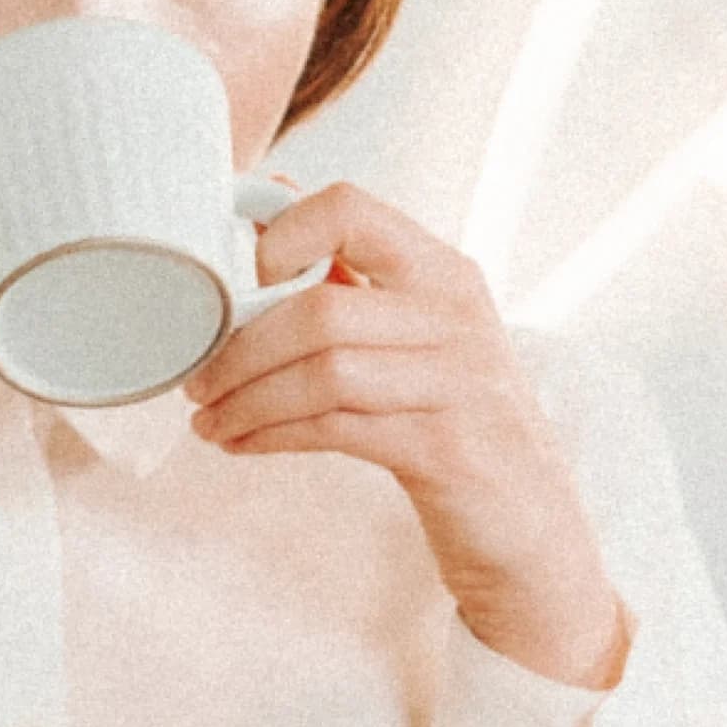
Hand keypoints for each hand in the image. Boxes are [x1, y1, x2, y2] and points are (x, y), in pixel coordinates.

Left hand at [180, 181, 629, 689]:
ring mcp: (458, 383)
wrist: (530, 522)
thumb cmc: (454, 419)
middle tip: (196, 378)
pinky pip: (338, 429)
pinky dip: (275, 436)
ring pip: (325, 373)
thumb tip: (268, 204)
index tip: (233, 285)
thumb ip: (352, 277)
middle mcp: (455, 317)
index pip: (350, 209)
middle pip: (322, 310)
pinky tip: (242, 444)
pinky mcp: (447, 450)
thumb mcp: (417, 336)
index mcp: (442, 272)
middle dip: (240, 348)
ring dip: (248, 399)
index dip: (278, 237)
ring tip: (208, 420)